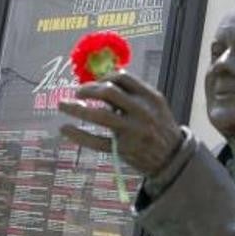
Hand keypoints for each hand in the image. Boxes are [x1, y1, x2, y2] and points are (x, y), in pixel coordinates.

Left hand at [58, 71, 182, 177]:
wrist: (172, 158)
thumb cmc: (158, 127)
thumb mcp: (155, 105)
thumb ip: (133, 93)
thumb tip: (102, 80)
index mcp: (150, 97)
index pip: (123, 78)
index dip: (104, 77)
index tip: (95, 83)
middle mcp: (142, 112)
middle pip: (109, 91)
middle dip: (88, 89)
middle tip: (77, 91)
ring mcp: (132, 131)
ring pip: (99, 115)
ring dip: (76, 108)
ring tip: (63, 104)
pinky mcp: (122, 149)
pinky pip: (96, 140)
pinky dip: (77, 134)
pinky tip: (64, 128)